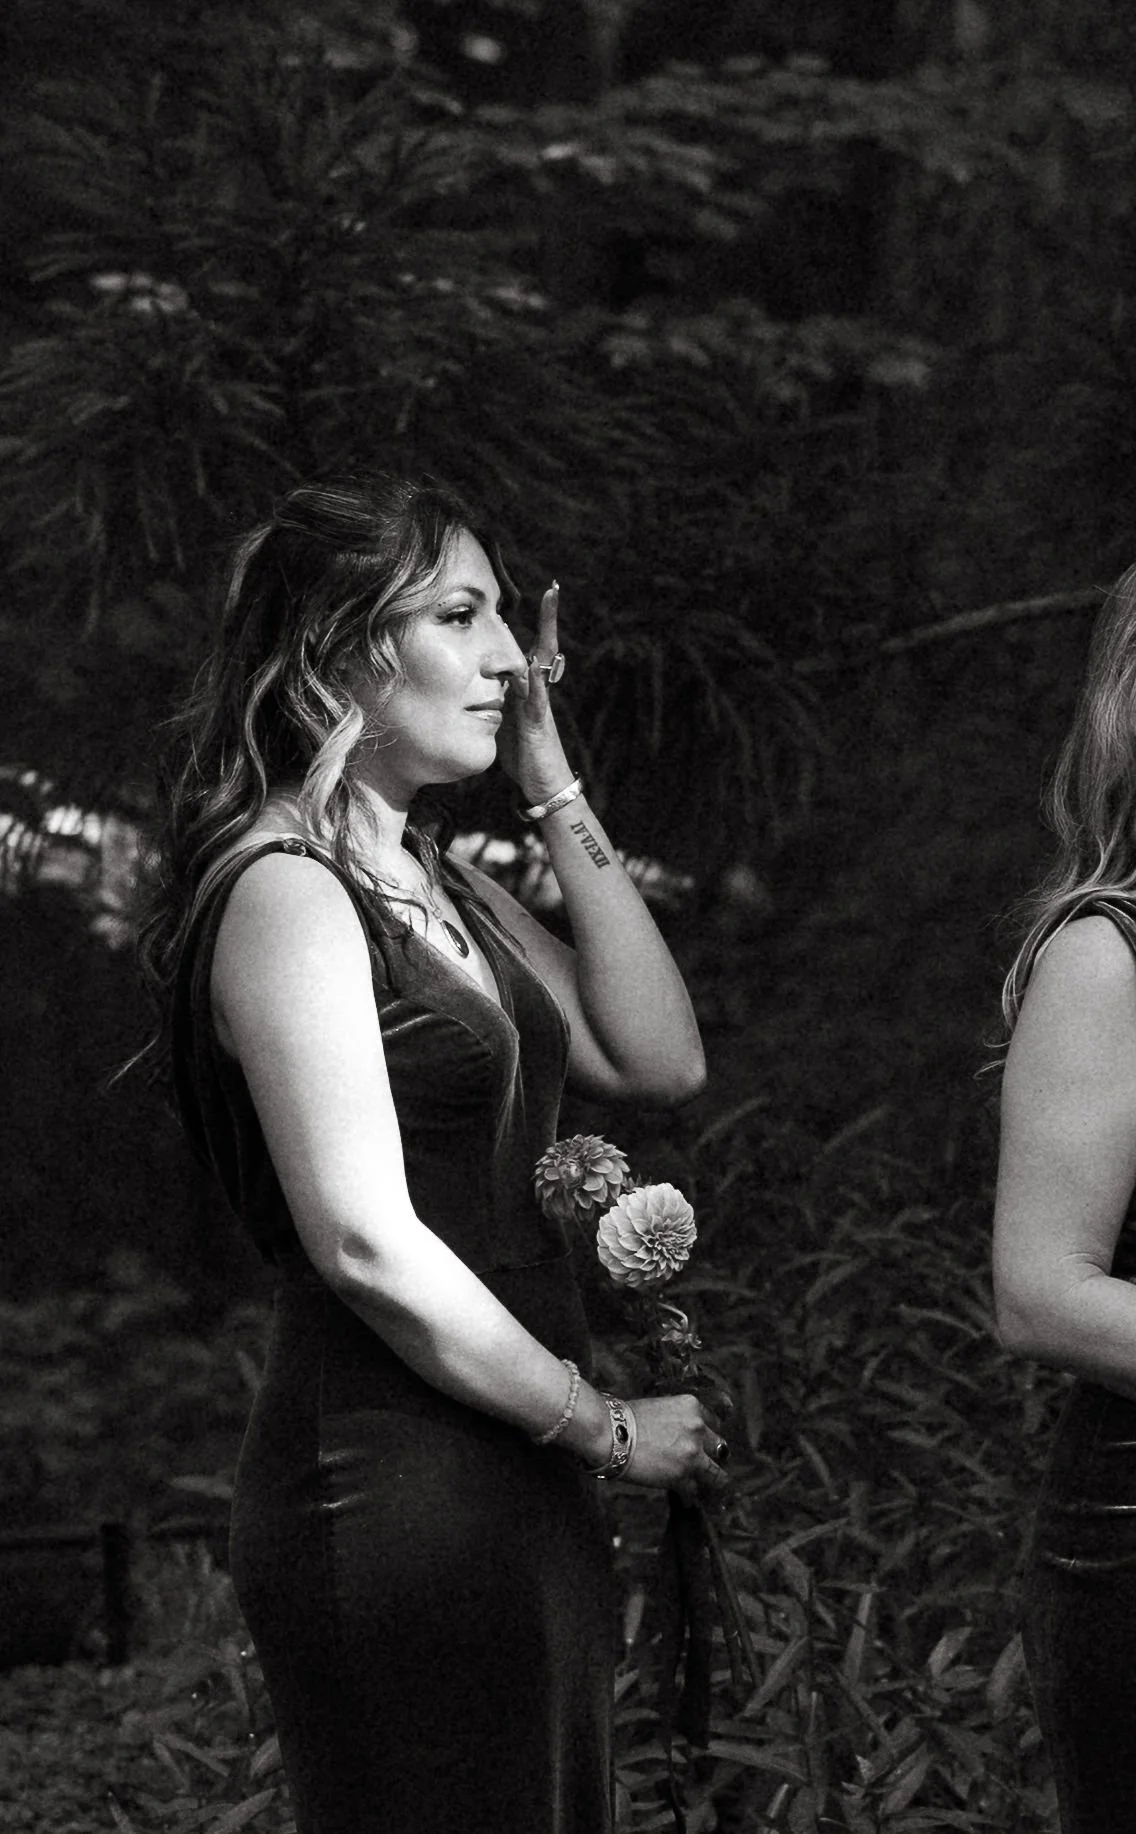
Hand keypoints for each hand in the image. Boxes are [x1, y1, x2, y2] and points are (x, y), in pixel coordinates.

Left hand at [497, 582, 573, 802]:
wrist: (544, 784)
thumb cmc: (523, 755)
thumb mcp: (504, 721)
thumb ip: (496, 700)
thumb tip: (479, 683)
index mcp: (527, 690)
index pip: (527, 651)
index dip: (530, 626)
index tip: (536, 596)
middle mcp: (537, 692)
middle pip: (544, 648)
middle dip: (550, 619)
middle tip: (552, 590)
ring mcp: (540, 705)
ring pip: (542, 665)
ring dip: (544, 636)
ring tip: (543, 611)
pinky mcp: (538, 723)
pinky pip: (537, 696)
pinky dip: (534, 678)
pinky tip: (532, 663)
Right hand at [622, 1392, 729, 1499]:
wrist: (610, 1433)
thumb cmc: (625, 1419)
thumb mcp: (660, 1407)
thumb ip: (678, 1420)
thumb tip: (680, 1436)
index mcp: (692, 1407)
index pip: (713, 1423)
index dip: (706, 1436)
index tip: (703, 1443)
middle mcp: (698, 1429)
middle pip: (720, 1447)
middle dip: (712, 1456)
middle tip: (706, 1464)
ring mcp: (692, 1455)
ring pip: (716, 1474)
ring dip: (711, 1480)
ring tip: (708, 1487)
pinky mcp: (682, 1477)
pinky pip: (694, 1490)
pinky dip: (689, 1495)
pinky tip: (686, 1498)